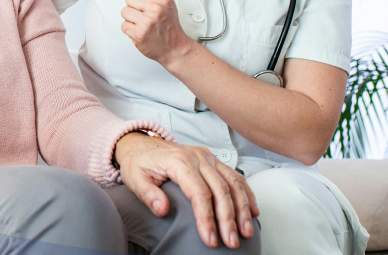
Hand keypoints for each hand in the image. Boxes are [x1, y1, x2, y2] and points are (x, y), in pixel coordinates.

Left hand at [115, 132, 258, 249]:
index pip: (198, 193)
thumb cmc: (139, 163)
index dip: (206, 218)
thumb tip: (162, 210)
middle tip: (231, 242)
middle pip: (220, 189)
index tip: (210, 239)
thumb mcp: (134, 178)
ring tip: (246, 231)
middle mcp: (197, 157)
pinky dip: (247, 193)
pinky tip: (253, 211)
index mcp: (178, 161)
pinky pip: (235, 176)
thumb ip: (148, 195)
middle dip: (228, 219)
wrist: (141, 145)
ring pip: (232, 183)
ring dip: (242, 208)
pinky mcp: (213, 160)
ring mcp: (207, 157)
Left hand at [121, 0, 192, 66]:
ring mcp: (147, 22)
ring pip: (124, 11)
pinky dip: (130, 29)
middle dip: (135, 6)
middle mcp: (156, 8)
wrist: (174, 47)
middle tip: (146, 14)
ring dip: (131, 18)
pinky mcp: (139, 34)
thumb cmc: (168, 23)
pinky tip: (141, 30)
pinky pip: (124, 25)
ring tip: (143, 23)